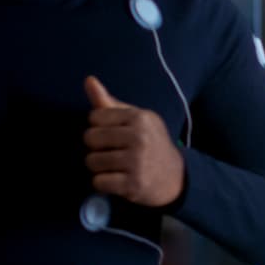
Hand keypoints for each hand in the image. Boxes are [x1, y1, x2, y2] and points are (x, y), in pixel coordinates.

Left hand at [83, 76, 184, 206]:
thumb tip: (89, 80)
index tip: (113, 135)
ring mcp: (136, 162)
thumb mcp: (136, 119)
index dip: (99, 127)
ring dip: (98, 167)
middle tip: (111, 152)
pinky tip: (116, 180)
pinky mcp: (133, 184)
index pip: (95, 117)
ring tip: (113, 167)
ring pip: (92, 161)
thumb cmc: (150, 143)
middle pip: (90, 138)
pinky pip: (98, 182)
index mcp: (139, 118)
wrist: (175, 177)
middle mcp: (139, 138)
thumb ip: (109, 103)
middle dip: (96, 147)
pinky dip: (103, 183)